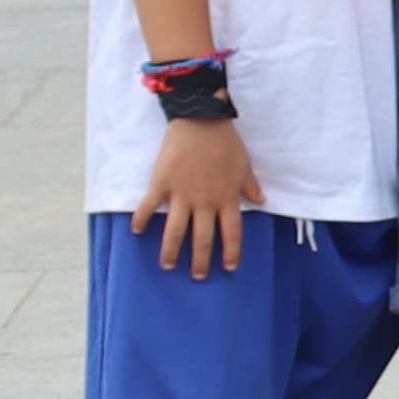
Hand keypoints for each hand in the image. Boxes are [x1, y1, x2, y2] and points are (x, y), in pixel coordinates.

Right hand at [137, 114, 261, 278]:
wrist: (201, 121)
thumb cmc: (226, 143)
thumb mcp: (245, 166)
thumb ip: (250, 186)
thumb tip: (262, 201)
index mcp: (226, 198)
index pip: (232, 233)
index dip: (231, 252)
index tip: (229, 267)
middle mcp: (205, 202)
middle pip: (203, 238)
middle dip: (201, 261)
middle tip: (198, 276)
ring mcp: (181, 195)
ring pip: (176, 231)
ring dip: (171, 250)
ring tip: (168, 265)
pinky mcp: (162, 184)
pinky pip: (149, 207)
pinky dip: (142, 220)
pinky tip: (137, 232)